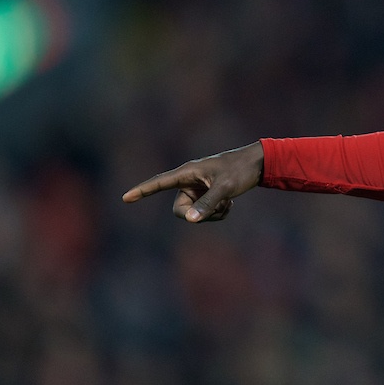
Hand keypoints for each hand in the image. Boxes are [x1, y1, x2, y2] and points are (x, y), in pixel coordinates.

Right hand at [122, 142, 264, 221]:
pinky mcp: (206, 195)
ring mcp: (198, 189)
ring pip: (194, 214)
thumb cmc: (239, 170)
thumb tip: (189, 220)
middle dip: (199, 213)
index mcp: (187, 173)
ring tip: (228, 202)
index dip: (142, 190)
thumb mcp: (225, 188)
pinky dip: (218, 212)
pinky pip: (205, 213)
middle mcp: (189, 181)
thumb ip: (208, 204)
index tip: (125, 198)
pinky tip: (230, 203)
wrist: (258, 164)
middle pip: (181, 209)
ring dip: (212, 213)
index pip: (159, 182)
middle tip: (221, 205)